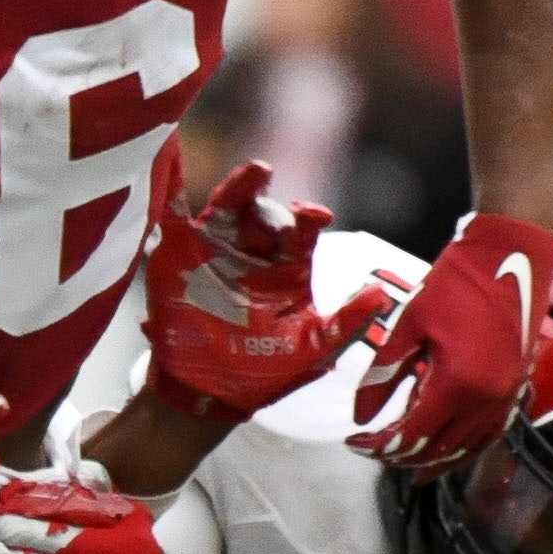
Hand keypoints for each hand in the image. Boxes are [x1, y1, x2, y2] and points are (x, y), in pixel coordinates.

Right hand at [146, 161, 389, 425]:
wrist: (205, 393)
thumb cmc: (263, 374)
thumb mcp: (313, 351)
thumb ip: (346, 323)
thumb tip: (380, 295)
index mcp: (288, 266)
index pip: (303, 230)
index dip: (309, 218)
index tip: (315, 216)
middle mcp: (254, 251)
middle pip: (265, 212)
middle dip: (273, 208)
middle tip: (276, 216)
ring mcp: (215, 248)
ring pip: (229, 205)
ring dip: (242, 186)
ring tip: (256, 173)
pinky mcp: (178, 253)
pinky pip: (174, 214)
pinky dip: (172, 187)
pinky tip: (173, 160)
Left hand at [350, 211, 552, 469]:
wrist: (511, 254)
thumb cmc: (457, 284)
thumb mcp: (408, 326)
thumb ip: (382, 376)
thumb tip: (360, 417)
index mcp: (457, 384)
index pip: (410, 436)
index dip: (377, 447)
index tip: (352, 442)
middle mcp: (487, 399)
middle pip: (438, 450)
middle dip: (401, 456)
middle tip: (373, 450)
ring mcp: (507, 397)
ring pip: (467, 449)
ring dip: (433, 460)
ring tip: (404, 461)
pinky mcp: (517, 388)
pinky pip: (490, 434)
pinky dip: (465, 448)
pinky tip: (447, 450)